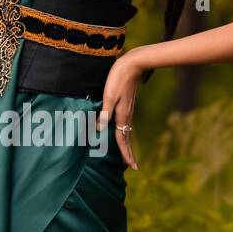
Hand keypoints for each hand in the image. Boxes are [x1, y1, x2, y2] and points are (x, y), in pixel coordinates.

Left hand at [96, 52, 144, 169]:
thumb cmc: (118, 79)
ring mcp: (127, 110)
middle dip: (129, 153)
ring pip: (126, 131)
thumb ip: (104, 114)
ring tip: (126, 154)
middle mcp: (126, 115)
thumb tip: (100, 130)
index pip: (124, 140)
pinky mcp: (126, 104)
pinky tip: (121, 132)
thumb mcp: (109, 96)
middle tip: (131, 166)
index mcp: (122, 116)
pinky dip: (124, 133)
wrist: (132, 64)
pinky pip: (124, 124)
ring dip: (126, 144)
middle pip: (127, 138)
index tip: (132, 167)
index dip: (126, 154)